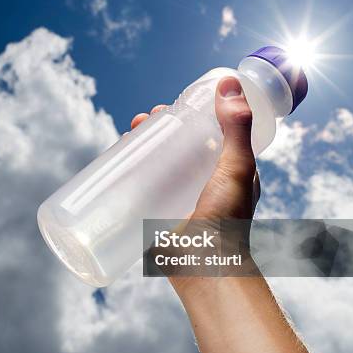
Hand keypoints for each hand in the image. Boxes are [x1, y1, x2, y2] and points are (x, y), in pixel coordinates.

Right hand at [130, 76, 259, 220]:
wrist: (204, 268)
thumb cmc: (228, 220)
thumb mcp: (236, 168)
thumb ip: (236, 129)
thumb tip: (229, 84)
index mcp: (228, 172)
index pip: (209, 133)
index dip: (191, 115)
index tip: (174, 103)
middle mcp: (204, 183)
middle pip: (179, 146)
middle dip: (161, 127)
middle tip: (147, 116)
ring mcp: (179, 198)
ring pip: (158, 163)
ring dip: (142, 144)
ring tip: (130, 132)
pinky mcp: (158, 213)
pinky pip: (142, 187)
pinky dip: (130, 172)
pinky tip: (116, 161)